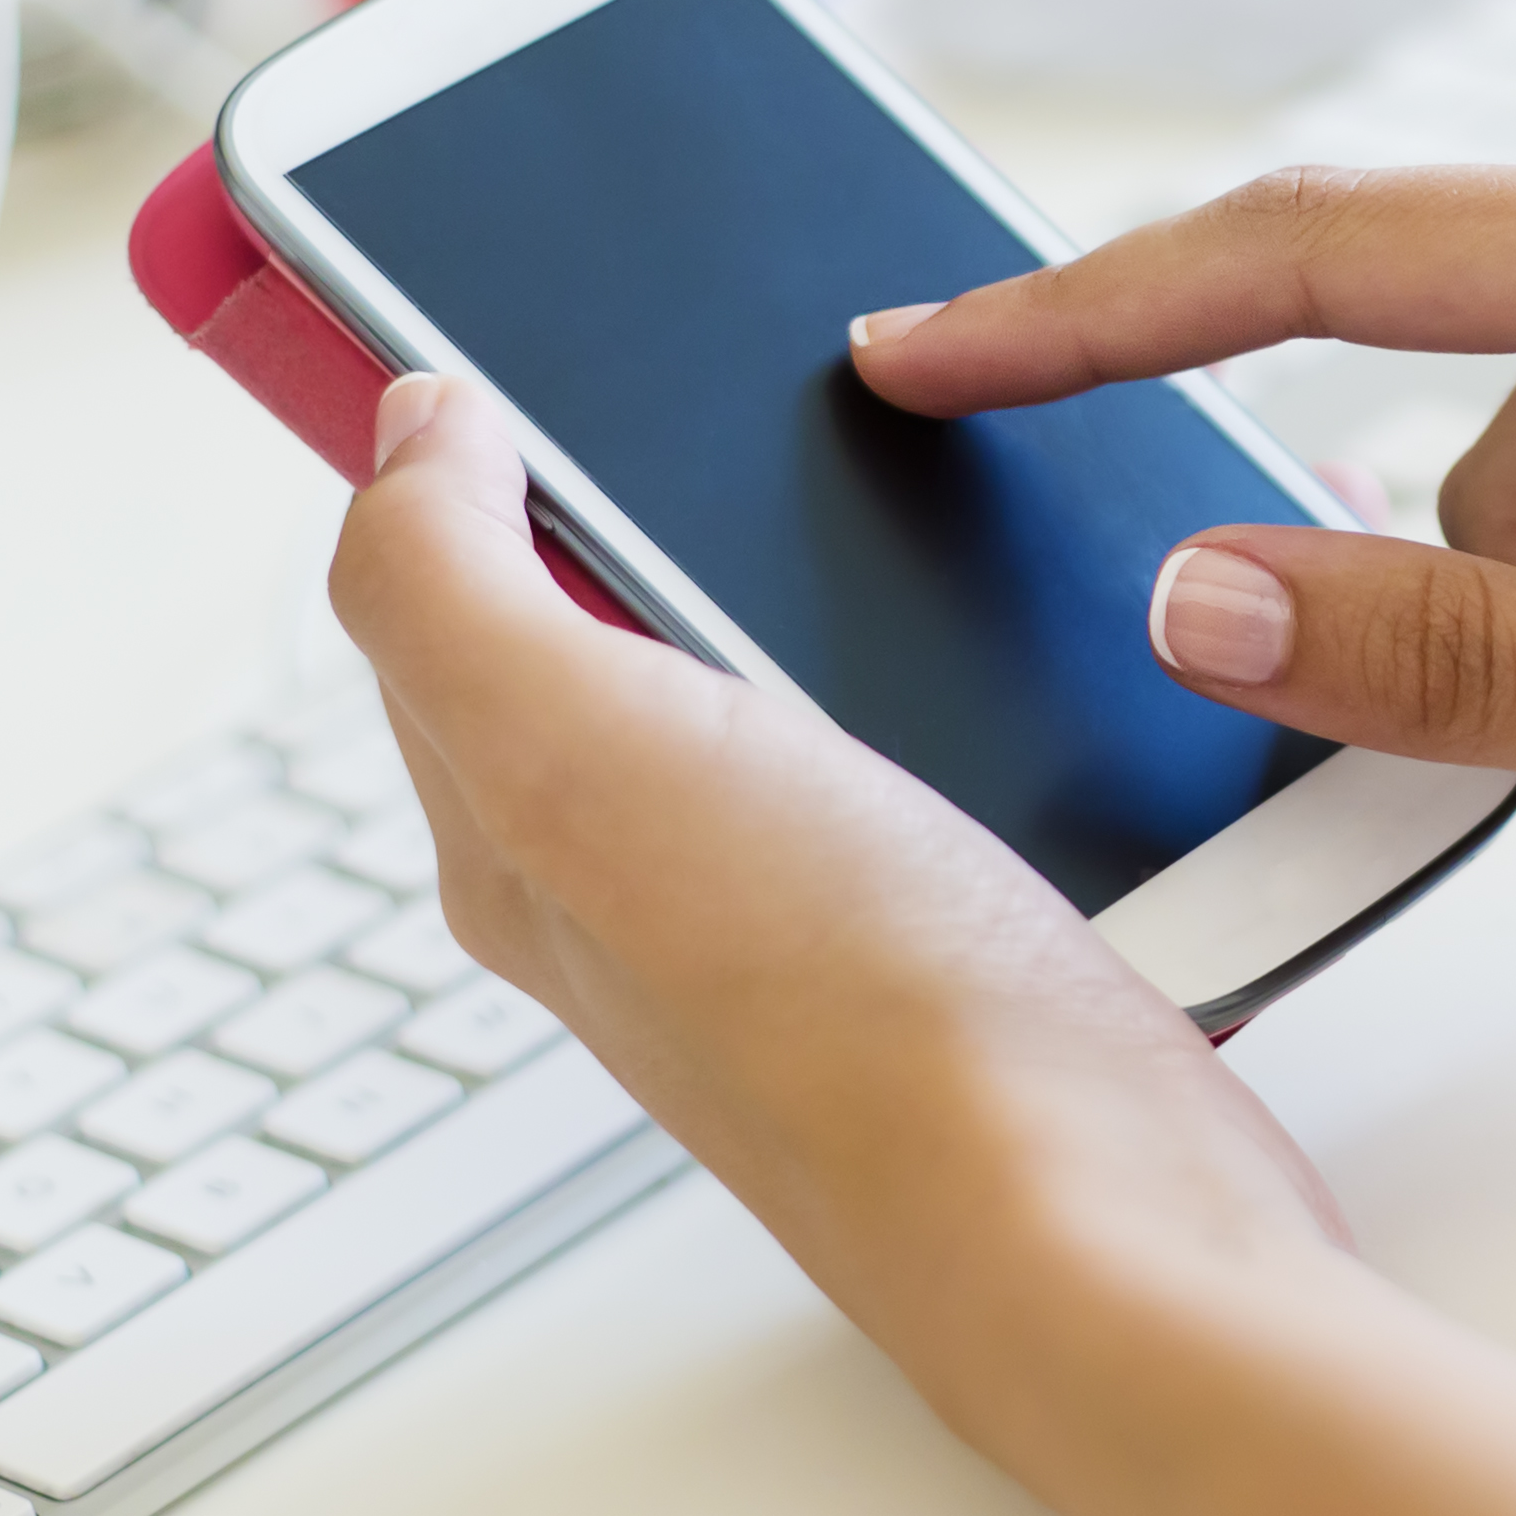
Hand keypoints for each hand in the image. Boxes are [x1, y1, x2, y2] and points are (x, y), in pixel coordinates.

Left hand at [328, 375, 1343, 1458]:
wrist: (1108, 1229)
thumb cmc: (857, 1021)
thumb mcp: (582, 746)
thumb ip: (450, 579)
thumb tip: (407, 422)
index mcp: (519, 820)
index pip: (432, 580)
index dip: (442, 426)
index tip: (483, 286)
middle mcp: (647, 868)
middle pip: (610, 612)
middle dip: (647, 472)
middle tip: (708, 353)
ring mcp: (816, 899)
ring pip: (779, 671)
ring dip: (818, 562)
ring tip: (880, 460)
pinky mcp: (974, 921)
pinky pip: (930, 742)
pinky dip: (953, 660)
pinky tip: (1017, 624)